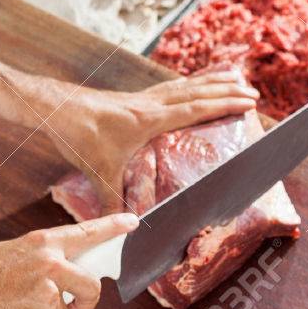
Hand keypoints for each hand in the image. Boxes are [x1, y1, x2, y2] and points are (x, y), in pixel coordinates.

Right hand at [0, 212, 137, 308]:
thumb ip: (42, 258)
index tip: (132, 222)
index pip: (86, 232)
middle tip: (75, 304)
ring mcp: (48, 293)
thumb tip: (65, 268)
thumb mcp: (13, 253)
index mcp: (42, 244)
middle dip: (87, 300)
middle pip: (91, 286)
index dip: (113, 227)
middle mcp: (50, 264)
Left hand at [45, 68, 258, 214]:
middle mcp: (149, 103)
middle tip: (253, 91)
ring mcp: (140, 98)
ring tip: (233, 77)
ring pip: (183, 86)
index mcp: (149, 119)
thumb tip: (126, 230)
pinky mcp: (131, 98)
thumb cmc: (78, 136)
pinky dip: (186, 84)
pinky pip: (167, 87)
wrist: (54, 108)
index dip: (223, 105)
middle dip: (226, 90)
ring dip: (210, 82)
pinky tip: (190, 85)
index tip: (249, 102)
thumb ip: (113, 201)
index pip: (195, 108)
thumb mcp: (98, 171)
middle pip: (196, 92)